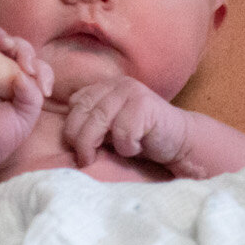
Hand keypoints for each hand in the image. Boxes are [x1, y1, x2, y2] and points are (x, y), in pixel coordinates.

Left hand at [61, 75, 188, 168]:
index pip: (75, 105)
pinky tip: (137, 147)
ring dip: (102, 145)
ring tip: (117, 153)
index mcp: (104, 88)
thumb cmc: (141, 139)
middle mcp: (116, 85)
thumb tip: (65, 137)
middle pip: (82, 113)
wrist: (179, 141)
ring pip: (98, 121)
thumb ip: (90, 124)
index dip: (72, 129)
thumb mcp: (110, 129)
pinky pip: (123, 131)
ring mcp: (131, 92)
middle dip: (80, 141)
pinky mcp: (145, 104)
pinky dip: (127, 146)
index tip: (80, 150)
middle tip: (87, 159)